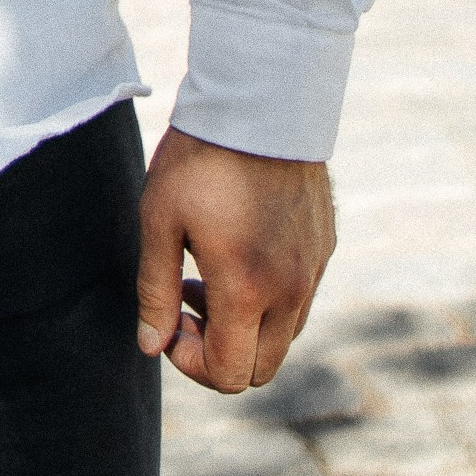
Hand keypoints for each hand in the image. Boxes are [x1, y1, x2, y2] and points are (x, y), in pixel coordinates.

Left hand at [137, 126, 335, 391]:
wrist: (261, 100)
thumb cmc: (202, 157)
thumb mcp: (161, 218)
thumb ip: (156, 290)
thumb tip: (151, 345)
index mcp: (248, 291)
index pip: (229, 374)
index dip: (190, 362)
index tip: (170, 320)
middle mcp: (291, 291)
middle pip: (260, 368)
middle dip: (219, 351)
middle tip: (187, 297)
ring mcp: (313, 270)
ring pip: (283, 336)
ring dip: (245, 325)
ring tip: (208, 270)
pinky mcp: (324, 247)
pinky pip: (300, 298)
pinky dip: (270, 297)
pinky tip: (240, 248)